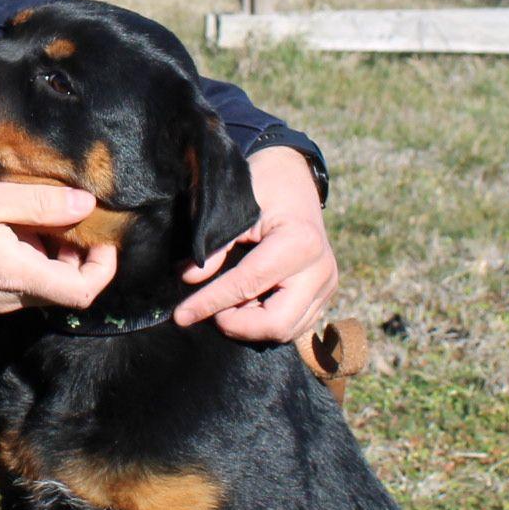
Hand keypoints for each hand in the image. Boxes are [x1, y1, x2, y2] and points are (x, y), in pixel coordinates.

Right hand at [0, 180, 120, 318]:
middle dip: (71, 253)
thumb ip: (41, 204)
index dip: (102, 267)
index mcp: (16, 277)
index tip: (99, 237)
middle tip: (55, 214)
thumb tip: (86, 204)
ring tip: (21, 218)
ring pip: (38, 286)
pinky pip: (15, 288)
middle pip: (62, 288)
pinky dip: (22, 262)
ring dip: (44, 255)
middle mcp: (8, 301)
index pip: (82, 292)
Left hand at [174, 147, 337, 343]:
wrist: (293, 178)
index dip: (210, 303)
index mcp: (299, 242)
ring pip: (286, 331)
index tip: (181, 316)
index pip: (248, 285)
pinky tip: (247, 304)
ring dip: (250, 326)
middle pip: (276, 324)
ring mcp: (327, 284)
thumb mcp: (234, 205)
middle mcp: (320, 269)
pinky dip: (266, 324)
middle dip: (236, 324)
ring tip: (227, 304)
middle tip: (209, 311)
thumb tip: (189, 279)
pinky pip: (295, 325)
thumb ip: (214, 244)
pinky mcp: (325, 293)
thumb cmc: (262, 186)